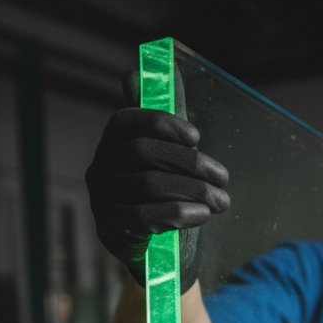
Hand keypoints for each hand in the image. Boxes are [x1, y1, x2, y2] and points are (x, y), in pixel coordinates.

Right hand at [85, 107, 229, 288]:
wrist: (151, 246)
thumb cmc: (162, 192)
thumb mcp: (167, 157)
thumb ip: (160, 124)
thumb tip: (134, 76)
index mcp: (112, 142)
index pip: (127, 121)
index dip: (162, 124)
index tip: (196, 137)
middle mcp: (99, 167)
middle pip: (142, 153)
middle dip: (190, 163)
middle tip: (222, 178)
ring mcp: (100, 198)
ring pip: (147, 184)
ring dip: (192, 190)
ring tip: (220, 200)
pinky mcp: (108, 228)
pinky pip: (142, 216)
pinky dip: (177, 213)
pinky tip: (201, 215)